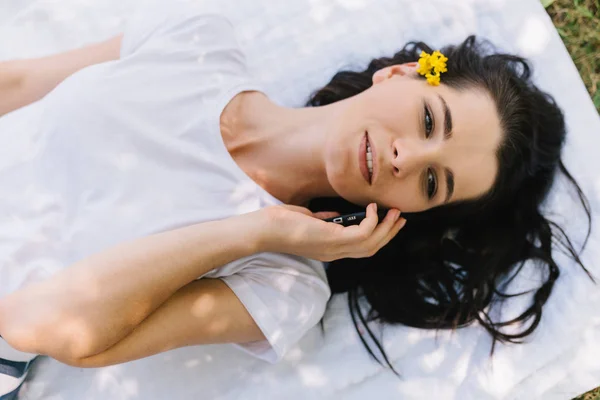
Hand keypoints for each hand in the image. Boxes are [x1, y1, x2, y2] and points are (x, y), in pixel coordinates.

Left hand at [255, 203, 405, 261]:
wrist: (263, 230)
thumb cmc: (280, 224)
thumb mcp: (307, 221)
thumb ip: (323, 221)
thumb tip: (335, 216)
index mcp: (330, 249)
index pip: (361, 248)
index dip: (378, 236)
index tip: (389, 221)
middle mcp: (335, 253)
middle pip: (371, 248)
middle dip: (389, 233)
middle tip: (400, 217)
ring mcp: (334, 248)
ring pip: (371, 243)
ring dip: (385, 228)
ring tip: (394, 211)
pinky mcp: (332, 239)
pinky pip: (362, 234)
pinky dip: (371, 221)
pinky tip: (372, 208)